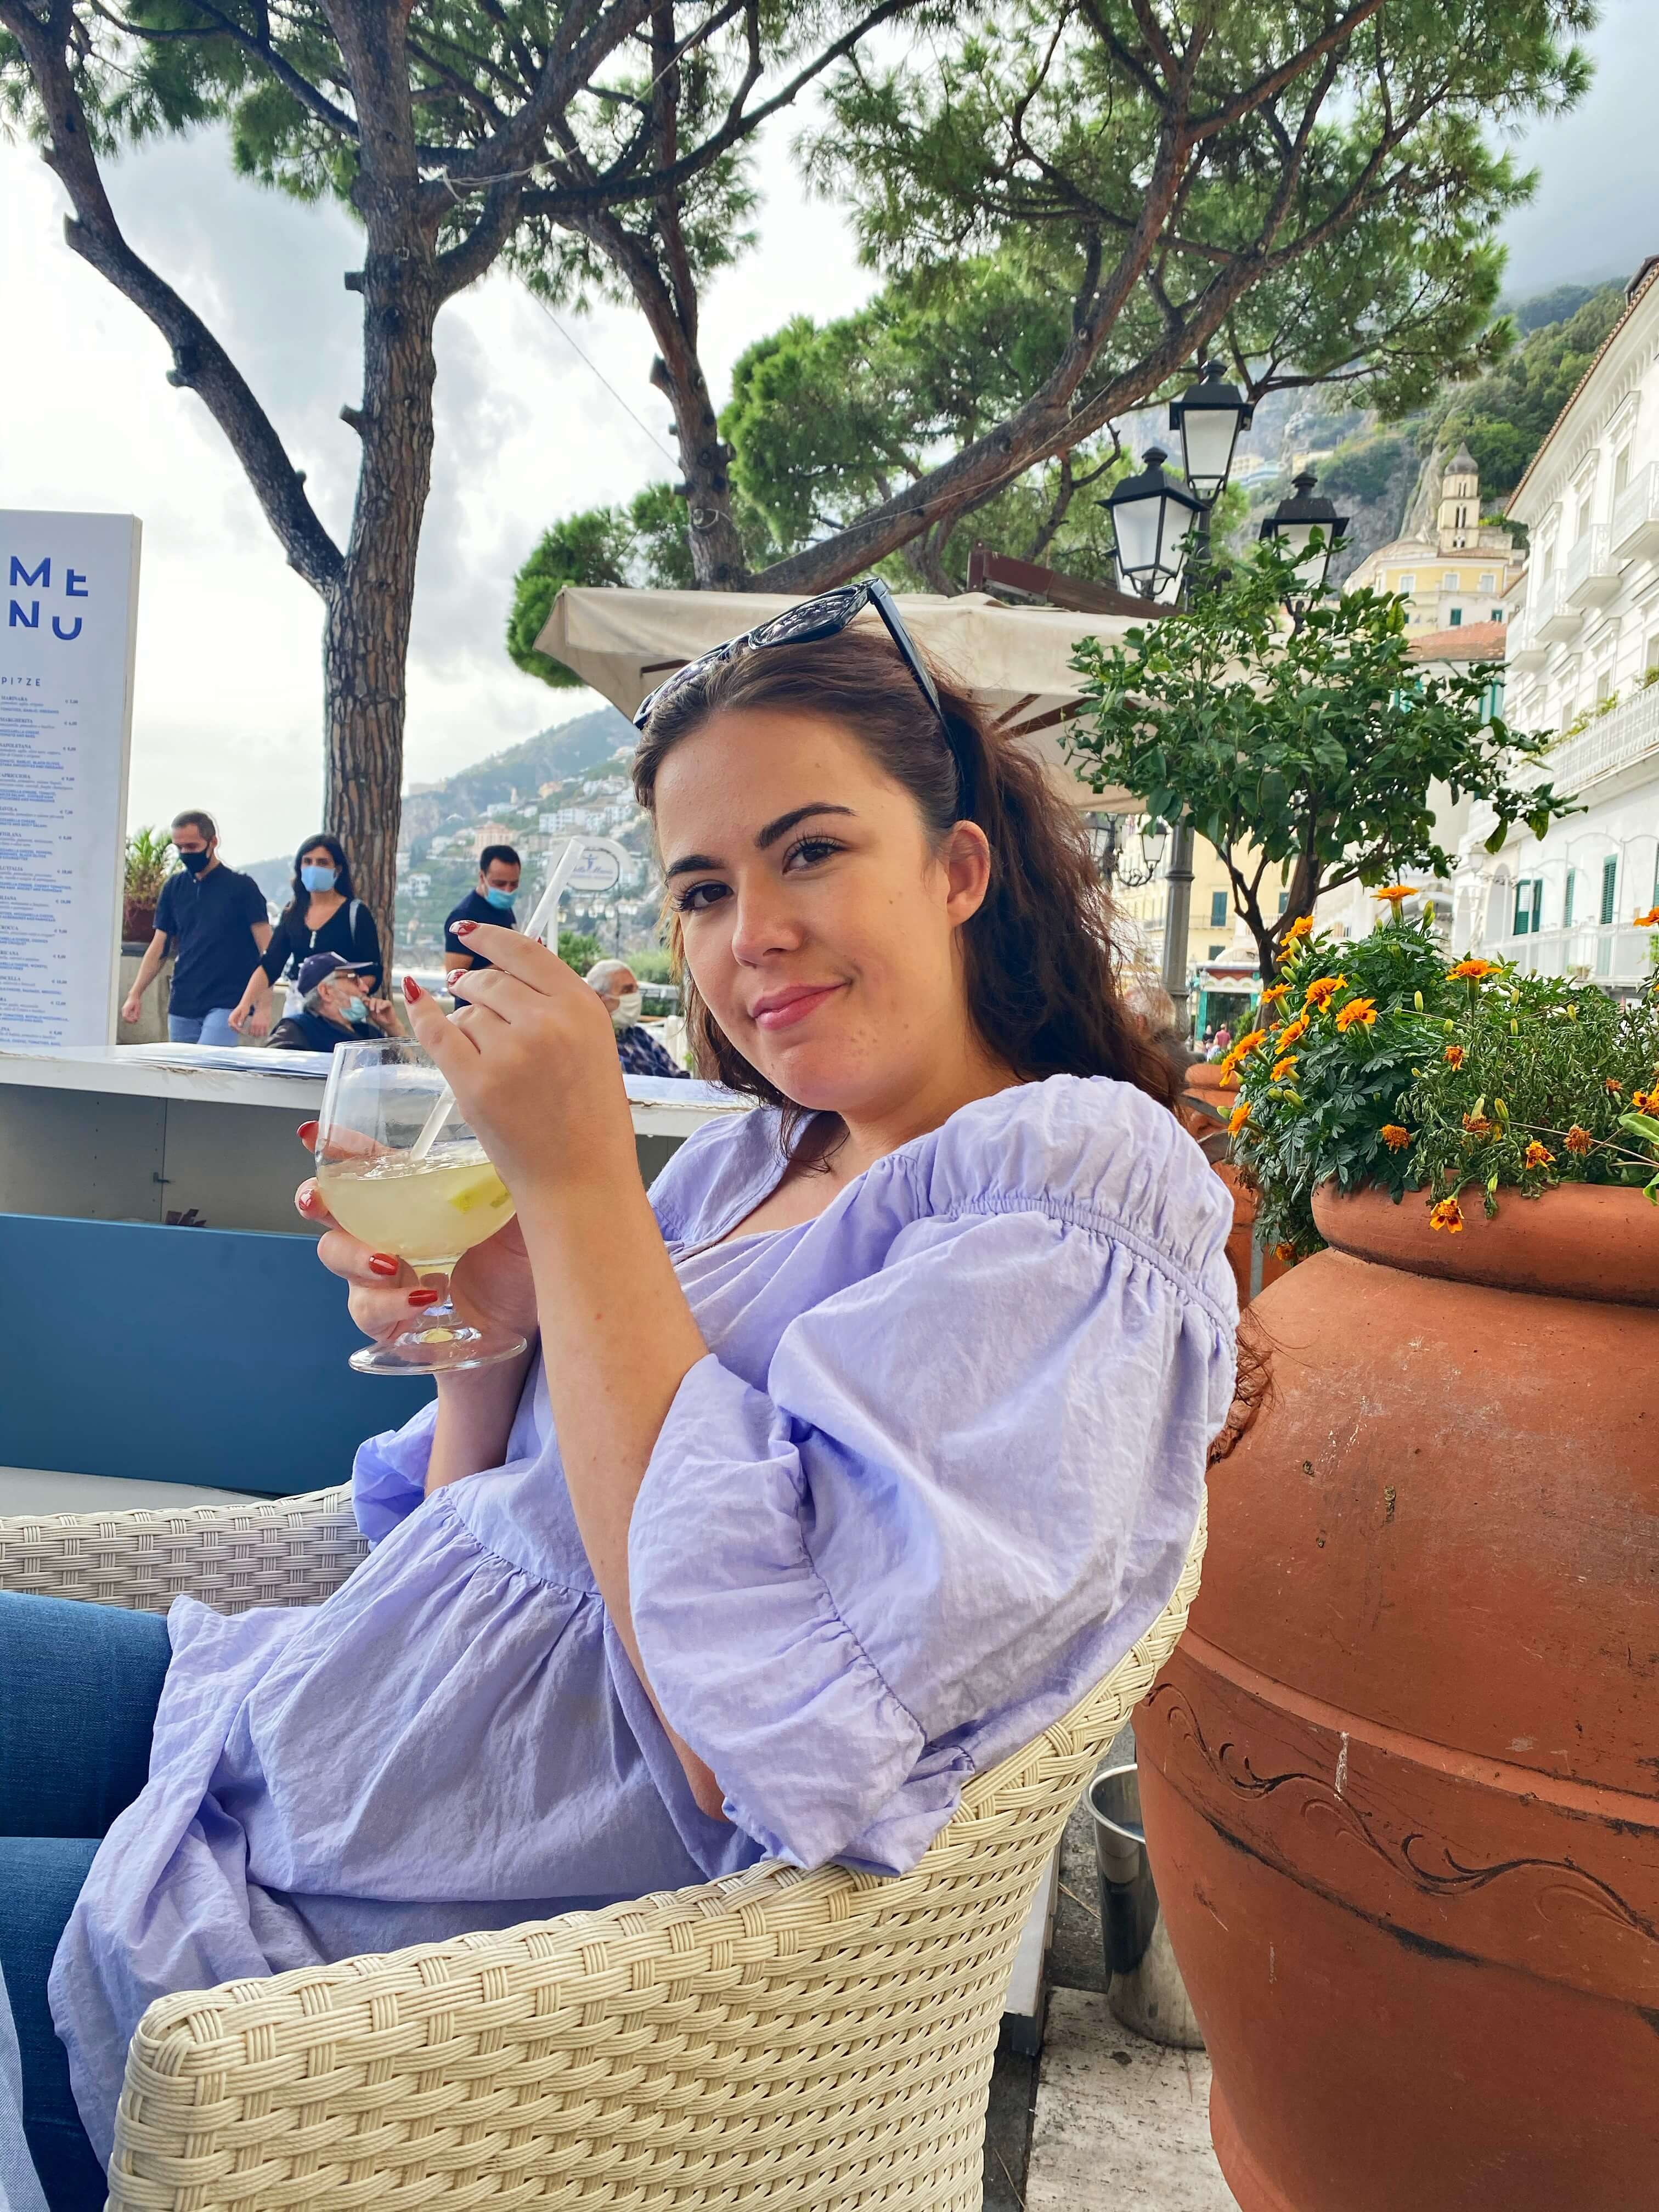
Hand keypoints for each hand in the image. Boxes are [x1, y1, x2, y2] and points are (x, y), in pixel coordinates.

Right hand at [120, 992, 142, 1025]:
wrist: (133, 996)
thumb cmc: (136, 1001)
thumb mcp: (137, 1007)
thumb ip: (136, 1014)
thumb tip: (136, 1019)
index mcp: (126, 1008)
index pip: (125, 1016)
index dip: (129, 1020)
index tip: (134, 1021)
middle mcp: (124, 1009)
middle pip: (124, 1018)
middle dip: (130, 1021)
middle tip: (136, 1021)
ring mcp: (124, 1010)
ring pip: (125, 1018)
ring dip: (130, 1020)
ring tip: (136, 1020)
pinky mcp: (125, 1010)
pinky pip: (127, 1016)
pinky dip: (130, 1018)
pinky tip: (135, 1017)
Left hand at [249, 1003, 271, 1037]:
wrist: (263, 1007)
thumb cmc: (259, 1011)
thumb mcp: (254, 1018)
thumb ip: (253, 1024)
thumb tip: (253, 1029)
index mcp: (252, 1024)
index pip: (251, 1033)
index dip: (252, 1034)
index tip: (253, 1034)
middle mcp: (257, 1025)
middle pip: (256, 1035)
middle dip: (256, 1036)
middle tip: (257, 1035)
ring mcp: (262, 1025)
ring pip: (261, 1034)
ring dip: (261, 1035)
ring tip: (261, 1034)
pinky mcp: (267, 1025)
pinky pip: (266, 1032)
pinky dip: (265, 1034)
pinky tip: (265, 1033)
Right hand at [294, 1123, 538, 1350]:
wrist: (523, 1327)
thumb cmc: (516, 1265)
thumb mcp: (520, 1216)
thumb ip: (506, 1181)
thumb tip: (506, 1137)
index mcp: (411, 1200)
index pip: (366, 1167)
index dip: (338, 1149)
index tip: (313, 1134)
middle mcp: (387, 1233)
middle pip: (330, 1210)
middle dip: (315, 1200)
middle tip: (317, 1200)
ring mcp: (380, 1278)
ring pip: (337, 1257)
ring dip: (355, 1256)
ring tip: (390, 1262)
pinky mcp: (387, 1319)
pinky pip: (367, 1309)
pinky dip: (390, 1302)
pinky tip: (424, 1297)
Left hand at [368, 995, 401, 1035]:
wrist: (388, 1024)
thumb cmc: (380, 1020)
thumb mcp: (372, 1014)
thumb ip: (369, 1008)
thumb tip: (364, 1001)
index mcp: (372, 1005)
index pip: (368, 999)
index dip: (365, 998)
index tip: (362, 1000)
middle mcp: (377, 1003)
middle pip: (373, 999)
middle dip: (371, 1004)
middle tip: (371, 1009)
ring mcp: (383, 1003)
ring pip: (379, 1000)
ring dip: (377, 1006)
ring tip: (378, 1012)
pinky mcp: (388, 1004)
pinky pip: (385, 1002)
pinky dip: (383, 1005)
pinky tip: (381, 1008)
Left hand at [401, 927, 634, 1206]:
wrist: (581, 1182)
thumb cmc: (590, 1120)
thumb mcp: (592, 1048)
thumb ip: (556, 1006)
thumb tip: (502, 965)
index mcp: (582, 1008)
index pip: (525, 952)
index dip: (491, 937)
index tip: (469, 931)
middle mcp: (547, 1023)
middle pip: (490, 982)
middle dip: (478, 992)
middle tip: (478, 1009)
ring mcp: (509, 1052)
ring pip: (467, 1013)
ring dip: (467, 1026)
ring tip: (490, 1060)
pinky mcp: (475, 1084)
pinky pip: (437, 1033)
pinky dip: (424, 1016)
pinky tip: (417, 1001)